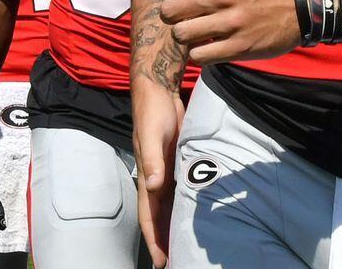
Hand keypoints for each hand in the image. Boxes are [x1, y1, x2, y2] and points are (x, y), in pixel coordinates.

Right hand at [133, 81, 183, 268]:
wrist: (159, 91)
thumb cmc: (152, 112)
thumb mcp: (151, 135)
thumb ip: (152, 159)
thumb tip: (153, 186)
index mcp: (147, 178)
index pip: (149, 217)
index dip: (154, 241)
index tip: (162, 263)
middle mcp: (155, 180)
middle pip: (160, 218)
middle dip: (165, 241)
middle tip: (178, 261)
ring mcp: (166, 172)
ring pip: (170, 207)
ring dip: (175, 226)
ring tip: (185, 246)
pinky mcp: (177, 162)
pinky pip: (180, 190)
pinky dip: (184, 205)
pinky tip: (194, 213)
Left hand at [158, 0, 299, 63]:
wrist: (301, 5)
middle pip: (170, 10)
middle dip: (171, 13)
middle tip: (182, 14)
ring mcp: (231, 23)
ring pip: (181, 35)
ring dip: (184, 34)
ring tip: (193, 31)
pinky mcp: (239, 47)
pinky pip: (199, 56)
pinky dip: (198, 53)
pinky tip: (206, 45)